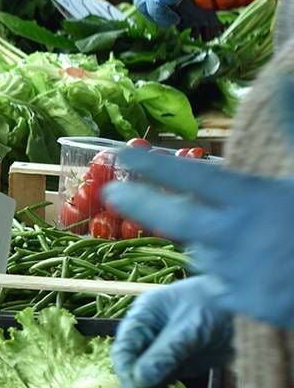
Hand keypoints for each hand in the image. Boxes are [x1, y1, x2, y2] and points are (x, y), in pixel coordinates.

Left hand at [104, 81, 293, 328]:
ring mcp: (237, 274)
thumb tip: (284, 83)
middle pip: (170, 219)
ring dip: (208, 241)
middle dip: (137, 202)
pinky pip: (219, 283)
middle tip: (111, 192)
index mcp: (254, 201)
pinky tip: (256, 266)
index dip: (154, 166)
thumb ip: (293, 128)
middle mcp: (236, 237)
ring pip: (200, 251)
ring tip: (248, 238)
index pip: (191, 178)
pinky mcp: (244, 305)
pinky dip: (227, 272)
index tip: (122, 155)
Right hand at [112, 275, 232, 387]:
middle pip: (134, 372)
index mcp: (141, 319)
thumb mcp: (192, 328)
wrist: (245, 308)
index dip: (129, 379)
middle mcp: (145, 337)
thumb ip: (167, 353)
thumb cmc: (216, 307)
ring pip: (149, 385)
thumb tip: (140, 381)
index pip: (124, 351)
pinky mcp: (175, 366)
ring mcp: (159, 353)